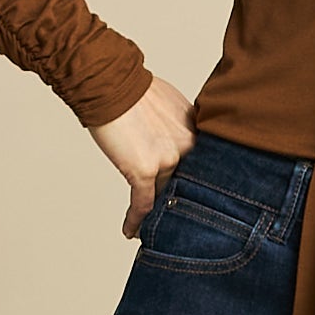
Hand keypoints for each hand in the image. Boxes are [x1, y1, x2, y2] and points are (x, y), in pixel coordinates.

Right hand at [91, 73, 196, 237]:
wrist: (111, 83)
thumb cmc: (134, 89)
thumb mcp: (171, 106)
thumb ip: (180, 129)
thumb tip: (175, 144)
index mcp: (197, 132)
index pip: (203, 170)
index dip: (196, 187)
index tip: (194, 201)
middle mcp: (188, 148)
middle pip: (187, 186)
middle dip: (182, 206)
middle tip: (178, 225)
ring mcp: (168, 160)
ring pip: (165, 197)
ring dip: (157, 214)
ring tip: (152, 230)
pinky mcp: (145, 170)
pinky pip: (142, 204)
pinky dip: (135, 220)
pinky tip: (130, 231)